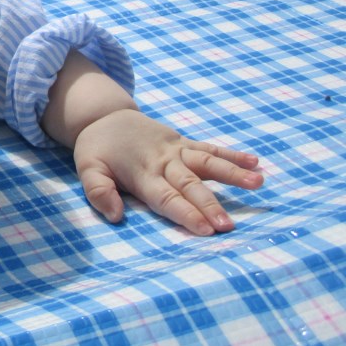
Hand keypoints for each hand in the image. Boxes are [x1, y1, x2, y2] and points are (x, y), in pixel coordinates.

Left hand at [73, 109, 263, 234]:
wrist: (104, 115)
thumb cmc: (97, 149)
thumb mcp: (87, 169)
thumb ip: (99, 192)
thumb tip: (115, 216)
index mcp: (142, 173)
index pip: (166, 197)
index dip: (185, 213)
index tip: (204, 230)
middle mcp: (163, 161)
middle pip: (190, 185)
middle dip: (210, 205)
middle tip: (229, 224)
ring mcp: (176, 150)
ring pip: (207, 162)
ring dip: (232, 173)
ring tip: (258, 182)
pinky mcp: (183, 142)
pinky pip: (210, 148)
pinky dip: (232, 155)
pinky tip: (256, 163)